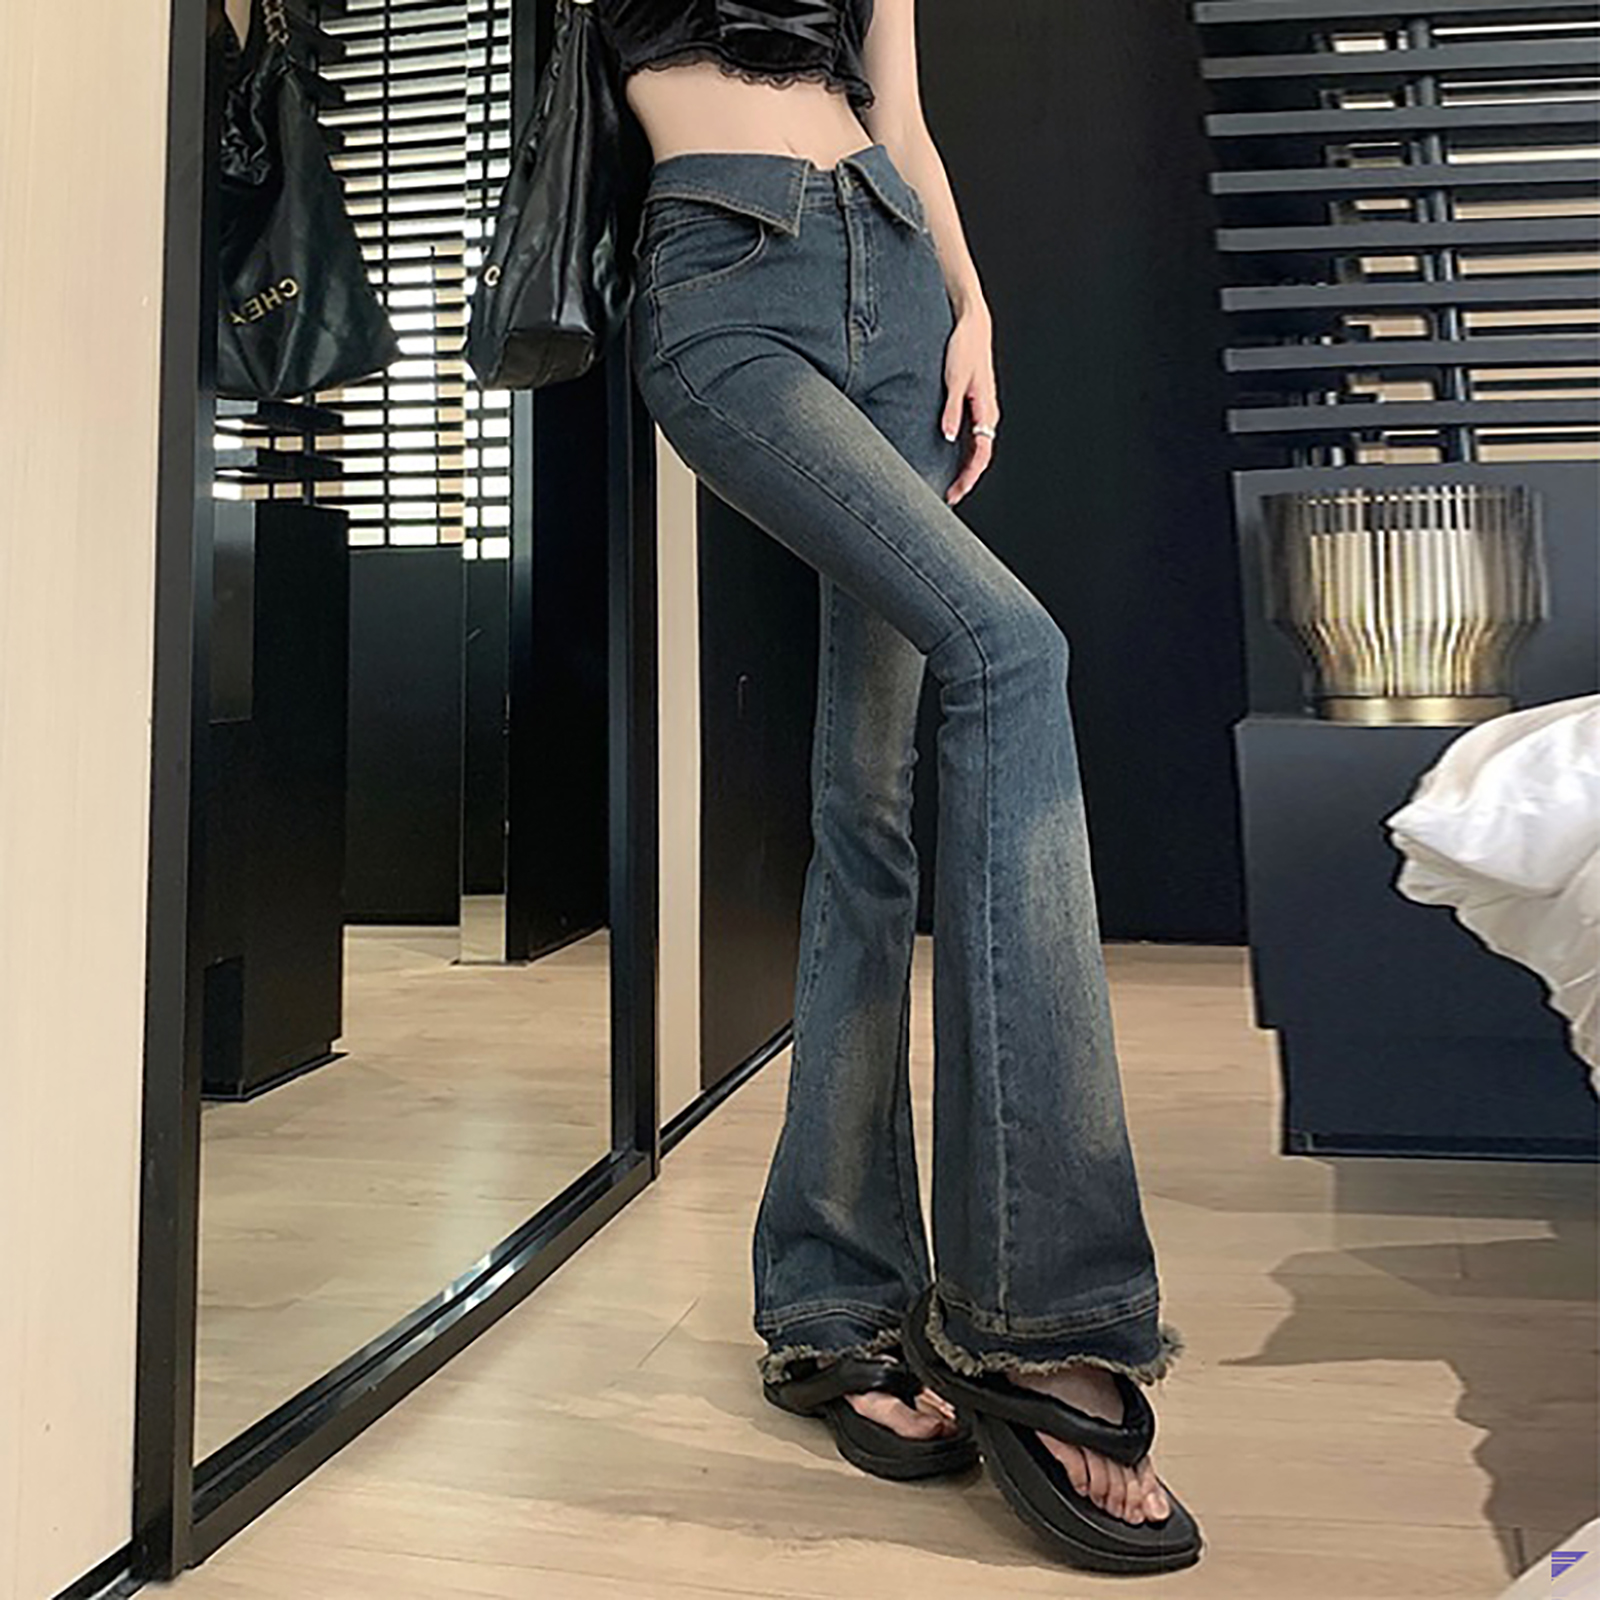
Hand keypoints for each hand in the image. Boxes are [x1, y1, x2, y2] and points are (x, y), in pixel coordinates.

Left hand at [940, 306, 998, 504]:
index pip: (982, 453)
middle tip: (948, 498)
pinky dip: (960, 455)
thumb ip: (951, 410)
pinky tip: (948, 463)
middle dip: (965, 480)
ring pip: (975, 450)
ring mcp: (980, 412)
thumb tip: (948, 436)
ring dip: (963, 470)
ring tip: (947, 487)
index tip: (956, 491)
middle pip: (979, 457)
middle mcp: (987, 415)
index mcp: (986, 410)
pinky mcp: (972, 406)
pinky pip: (970, 438)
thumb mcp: (954, 380)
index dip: (969, 476)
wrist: (971, 325)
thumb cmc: (965, 348)